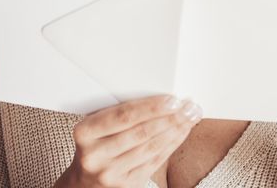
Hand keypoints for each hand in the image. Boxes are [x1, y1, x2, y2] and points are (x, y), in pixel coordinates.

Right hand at [54, 94, 201, 187]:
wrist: (85, 182)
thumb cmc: (96, 144)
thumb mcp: (96, 126)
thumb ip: (118, 113)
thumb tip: (158, 96)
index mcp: (85, 132)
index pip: (123, 116)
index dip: (150, 107)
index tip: (172, 99)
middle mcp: (95, 155)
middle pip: (140, 133)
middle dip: (169, 118)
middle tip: (189, 106)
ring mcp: (110, 173)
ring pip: (150, 148)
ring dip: (175, 130)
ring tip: (191, 117)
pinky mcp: (126, 186)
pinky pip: (154, 162)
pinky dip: (171, 145)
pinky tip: (181, 133)